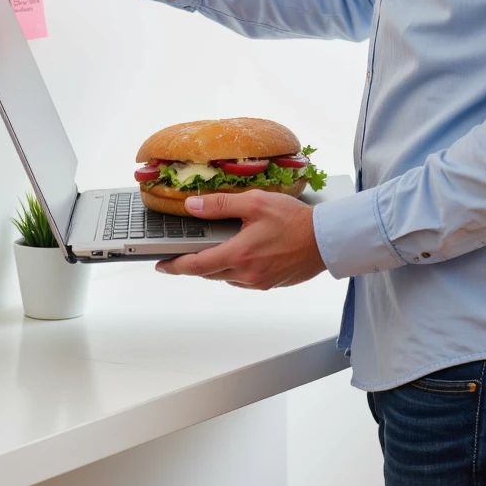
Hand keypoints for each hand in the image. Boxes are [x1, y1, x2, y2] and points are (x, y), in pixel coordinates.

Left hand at [154, 192, 325, 288]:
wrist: (325, 239)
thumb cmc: (294, 219)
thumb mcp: (254, 202)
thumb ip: (221, 205)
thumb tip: (193, 206)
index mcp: (239, 255)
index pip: (197, 266)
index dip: (175, 266)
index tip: (161, 265)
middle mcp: (246, 274)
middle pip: (209, 273)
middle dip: (194, 263)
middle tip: (182, 252)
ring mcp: (259, 282)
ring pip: (226, 276)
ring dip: (216, 265)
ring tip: (213, 246)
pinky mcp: (270, 283)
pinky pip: (242, 279)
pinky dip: (234, 267)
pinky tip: (240, 251)